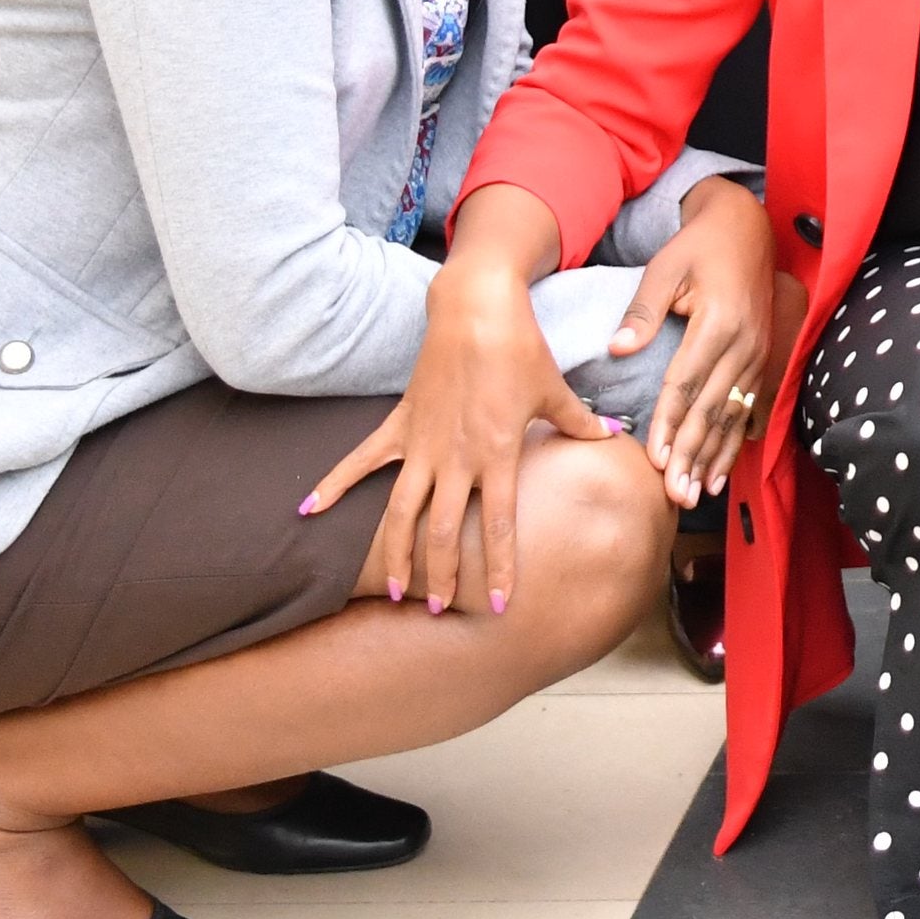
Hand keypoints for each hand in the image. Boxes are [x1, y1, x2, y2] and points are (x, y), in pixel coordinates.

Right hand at [323, 251, 618, 614]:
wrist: (476, 308)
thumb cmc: (520, 348)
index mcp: (499, 453)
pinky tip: (307, 511)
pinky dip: (334, 484)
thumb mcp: (555, 390)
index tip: (500, 605)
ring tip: (393, 590)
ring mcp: (423, 443)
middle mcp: (457, 457)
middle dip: (441, 574)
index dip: (500, 567)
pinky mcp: (400, 424)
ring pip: (402, 511)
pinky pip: (361, 461)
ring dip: (397, 552)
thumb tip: (612, 438)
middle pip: (444, 530)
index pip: (501, 525)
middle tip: (438, 610)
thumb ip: (579, 422)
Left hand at [601, 184, 795, 508]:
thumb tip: (618, 348)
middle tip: (675, 494)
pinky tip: (721, 473)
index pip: (686, 383)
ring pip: (732, 416)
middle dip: (692, 455)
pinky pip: (747, 409)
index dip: (669, 423)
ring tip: (696, 494)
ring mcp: (757, 354)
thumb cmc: (701, 245)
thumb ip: (643, 309)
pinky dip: (733, 444)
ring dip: (713, 458)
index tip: (655, 459)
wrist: (749, 226)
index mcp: (719, 321)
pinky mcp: (762, 359)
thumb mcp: (666, 266)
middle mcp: (744, 344)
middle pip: (711, 409)